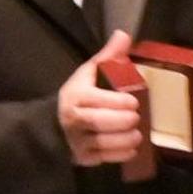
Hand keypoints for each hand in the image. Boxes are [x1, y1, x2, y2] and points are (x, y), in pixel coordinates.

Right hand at [59, 30, 155, 176]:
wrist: (54, 125)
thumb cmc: (78, 95)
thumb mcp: (88, 73)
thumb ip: (108, 56)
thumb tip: (124, 35)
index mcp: (76, 97)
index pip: (98, 101)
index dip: (120, 103)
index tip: (135, 102)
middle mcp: (74, 120)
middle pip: (101, 123)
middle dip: (124, 121)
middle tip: (138, 118)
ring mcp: (78, 142)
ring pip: (104, 143)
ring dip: (126, 140)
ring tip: (139, 134)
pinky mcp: (84, 158)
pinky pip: (104, 159)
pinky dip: (121, 154)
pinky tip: (132, 148)